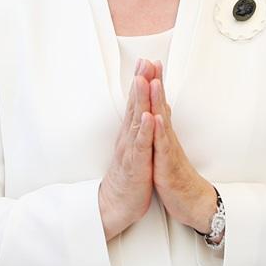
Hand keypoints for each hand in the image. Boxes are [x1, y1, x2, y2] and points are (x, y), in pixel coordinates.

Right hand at [97, 58, 155, 239]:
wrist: (116, 205)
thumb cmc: (128, 176)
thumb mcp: (134, 148)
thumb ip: (136, 129)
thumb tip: (141, 111)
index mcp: (130, 133)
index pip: (136, 102)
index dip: (141, 82)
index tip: (147, 61)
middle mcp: (128, 137)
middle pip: (134, 105)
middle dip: (140, 82)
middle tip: (145, 61)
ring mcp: (131, 150)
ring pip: (136, 120)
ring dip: (140, 100)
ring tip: (144, 80)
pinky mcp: (136, 165)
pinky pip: (141, 146)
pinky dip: (145, 131)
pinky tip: (150, 117)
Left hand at [148, 67, 216, 233]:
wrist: (191, 202)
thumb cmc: (177, 177)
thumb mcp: (167, 150)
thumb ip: (164, 131)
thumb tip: (161, 112)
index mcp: (164, 134)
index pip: (158, 104)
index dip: (153, 84)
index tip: (149, 63)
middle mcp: (168, 137)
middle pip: (161, 105)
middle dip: (156, 83)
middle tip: (152, 61)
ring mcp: (169, 149)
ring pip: (162, 121)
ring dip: (157, 100)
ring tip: (153, 81)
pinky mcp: (168, 164)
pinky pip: (163, 146)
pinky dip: (160, 131)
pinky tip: (156, 118)